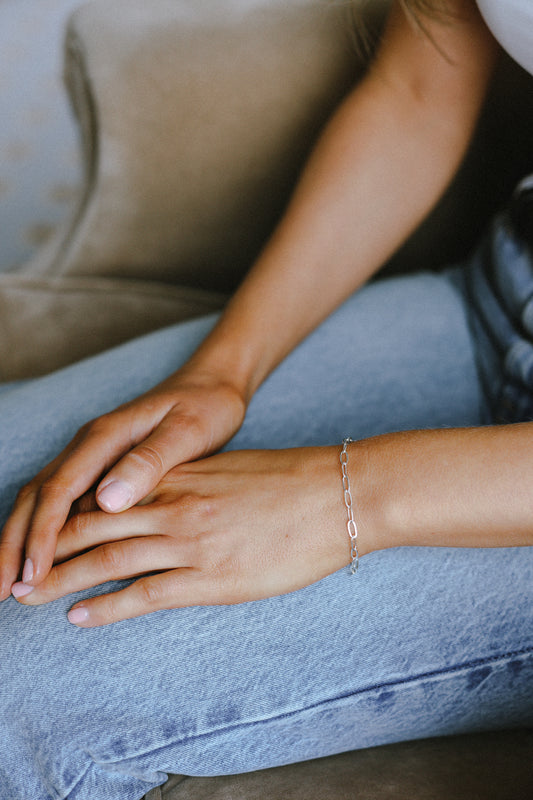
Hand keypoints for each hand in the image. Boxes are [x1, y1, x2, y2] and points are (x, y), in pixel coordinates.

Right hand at [0, 367, 245, 599]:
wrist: (213, 384)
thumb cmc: (205, 407)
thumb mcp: (186, 431)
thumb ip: (148, 462)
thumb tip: (106, 501)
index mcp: (105, 436)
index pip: (59, 491)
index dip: (41, 535)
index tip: (33, 574)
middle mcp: (89, 445)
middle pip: (37, 496)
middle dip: (14, 543)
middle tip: (1, 590)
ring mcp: (93, 455)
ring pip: (44, 500)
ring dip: (24, 539)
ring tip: (13, 583)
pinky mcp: (103, 466)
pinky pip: (65, 501)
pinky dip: (48, 531)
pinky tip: (48, 560)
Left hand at [10, 448, 363, 625]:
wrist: (337, 494)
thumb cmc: (291, 481)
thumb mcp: (230, 470)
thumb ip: (191, 482)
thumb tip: (163, 500)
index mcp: (178, 475)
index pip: (104, 494)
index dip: (63, 514)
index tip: (39, 530)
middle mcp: (173, 505)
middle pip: (90, 528)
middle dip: (46, 550)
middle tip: (13, 571)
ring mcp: (189, 541)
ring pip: (106, 561)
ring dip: (60, 580)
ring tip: (28, 596)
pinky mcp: (210, 577)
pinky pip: (144, 595)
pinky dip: (105, 608)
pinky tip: (79, 618)